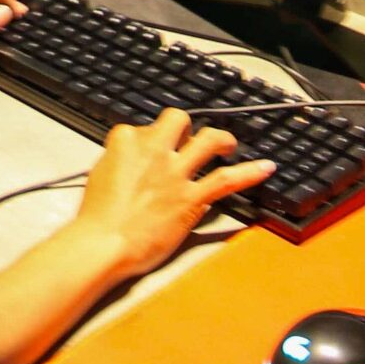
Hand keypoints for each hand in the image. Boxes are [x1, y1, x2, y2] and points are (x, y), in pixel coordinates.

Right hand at [76, 111, 273, 276]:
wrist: (104, 243)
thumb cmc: (98, 215)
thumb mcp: (102, 172)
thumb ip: (124, 160)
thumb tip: (140, 162)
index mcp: (126, 139)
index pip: (144, 128)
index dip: (150, 141)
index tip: (150, 155)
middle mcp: (154, 149)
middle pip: (178, 120)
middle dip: (186, 126)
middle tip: (189, 139)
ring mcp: (175, 172)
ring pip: (207, 141)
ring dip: (221, 139)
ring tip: (228, 143)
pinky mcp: (191, 198)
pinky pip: (226, 180)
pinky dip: (249, 172)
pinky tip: (266, 167)